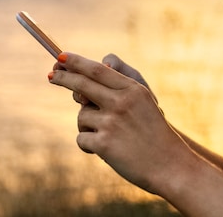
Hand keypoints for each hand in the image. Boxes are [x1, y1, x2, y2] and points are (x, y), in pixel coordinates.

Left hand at [48, 52, 189, 193]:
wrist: (170, 164)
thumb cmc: (154, 133)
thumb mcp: (143, 102)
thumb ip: (117, 90)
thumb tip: (81, 87)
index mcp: (132, 89)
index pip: (97, 69)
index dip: (76, 62)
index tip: (61, 57)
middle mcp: (121, 102)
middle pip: (82, 84)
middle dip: (63, 78)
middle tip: (51, 75)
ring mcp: (112, 122)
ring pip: (81, 116)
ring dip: (86, 126)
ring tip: (106, 136)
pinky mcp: (104, 144)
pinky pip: (81, 139)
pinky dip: (88, 145)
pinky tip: (105, 150)